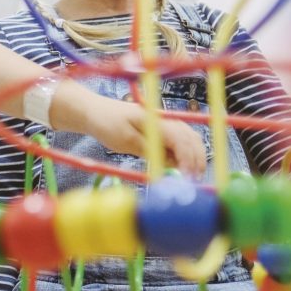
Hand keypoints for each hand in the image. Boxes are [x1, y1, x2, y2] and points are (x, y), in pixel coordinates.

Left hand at [82, 98, 206, 176]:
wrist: (95, 111)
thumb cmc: (107, 124)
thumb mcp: (125, 140)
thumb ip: (148, 150)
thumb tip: (170, 162)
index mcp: (157, 120)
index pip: (181, 139)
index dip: (187, 158)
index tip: (186, 175)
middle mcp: (165, 119)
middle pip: (191, 138)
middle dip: (196, 159)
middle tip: (193, 179)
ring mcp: (164, 123)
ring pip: (188, 139)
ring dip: (193, 156)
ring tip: (191, 175)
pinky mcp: (160, 129)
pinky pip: (178, 141)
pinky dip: (182, 153)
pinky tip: (179, 166)